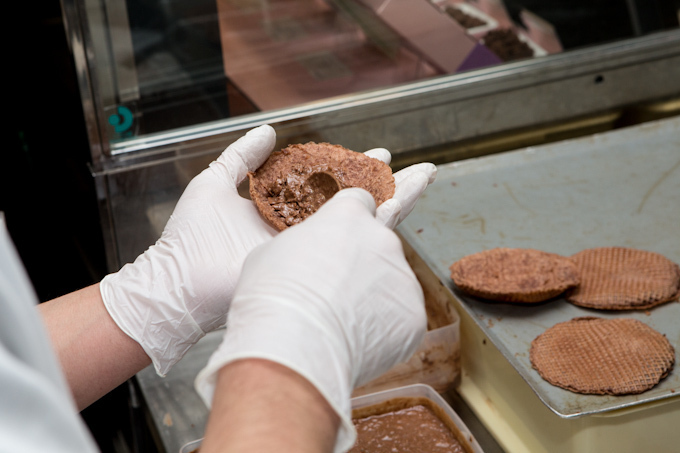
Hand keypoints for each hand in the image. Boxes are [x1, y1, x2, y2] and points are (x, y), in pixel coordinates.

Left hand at [100, 123, 434, 376]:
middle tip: (416, 169)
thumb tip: (270, 130)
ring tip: (424, 178)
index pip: (329, 186)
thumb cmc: (190, 236)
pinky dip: (380, 223)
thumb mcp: (214, 182)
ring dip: (397, 198)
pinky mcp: (313, 266)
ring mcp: (312, 250)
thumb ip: (242, 156)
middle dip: (387, 185)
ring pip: (364, 222)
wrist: (181, 281)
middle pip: (356, 204)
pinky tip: (402, 203)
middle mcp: (304, 232)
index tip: (380, 155)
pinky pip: (351, 243)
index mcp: (283, 212)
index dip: (355, 170)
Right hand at [195, 188, 426, 451]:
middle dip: (361, 263)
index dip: (347, 222)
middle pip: (378, 245)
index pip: (359, 202)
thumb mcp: (271, 253)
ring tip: (339, 322)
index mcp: (348, 215)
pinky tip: (355, 340)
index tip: (339, 239)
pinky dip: (384, 329)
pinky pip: (400, 317)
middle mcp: (383, 239)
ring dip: (373, 296)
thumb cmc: (271, 298)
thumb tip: (307, 257)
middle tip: (332, 291)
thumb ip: (303, 245)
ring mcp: (402, 277)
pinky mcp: (414, 315)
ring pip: (390, 283)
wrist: (292, 348)